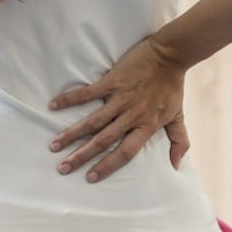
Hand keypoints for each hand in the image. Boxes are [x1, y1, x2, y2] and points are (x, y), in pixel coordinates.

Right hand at [47, 35, 189, 181]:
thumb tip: (175, 165)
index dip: (107, 166)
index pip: (125, 153)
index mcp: (146, 126)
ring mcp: (120, 98)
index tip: (90, 177)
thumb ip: (179, 141)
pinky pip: (87, 93)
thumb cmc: (172, 86)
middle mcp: (131, 115)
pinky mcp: (111, 81)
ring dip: (71, 134)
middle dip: (81, 156)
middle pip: (102, 141)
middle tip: (63, 168)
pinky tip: (52, 106)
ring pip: (92, 122)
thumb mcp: (178, 116)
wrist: (170, 54)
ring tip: (54, 145)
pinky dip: (69, 99)